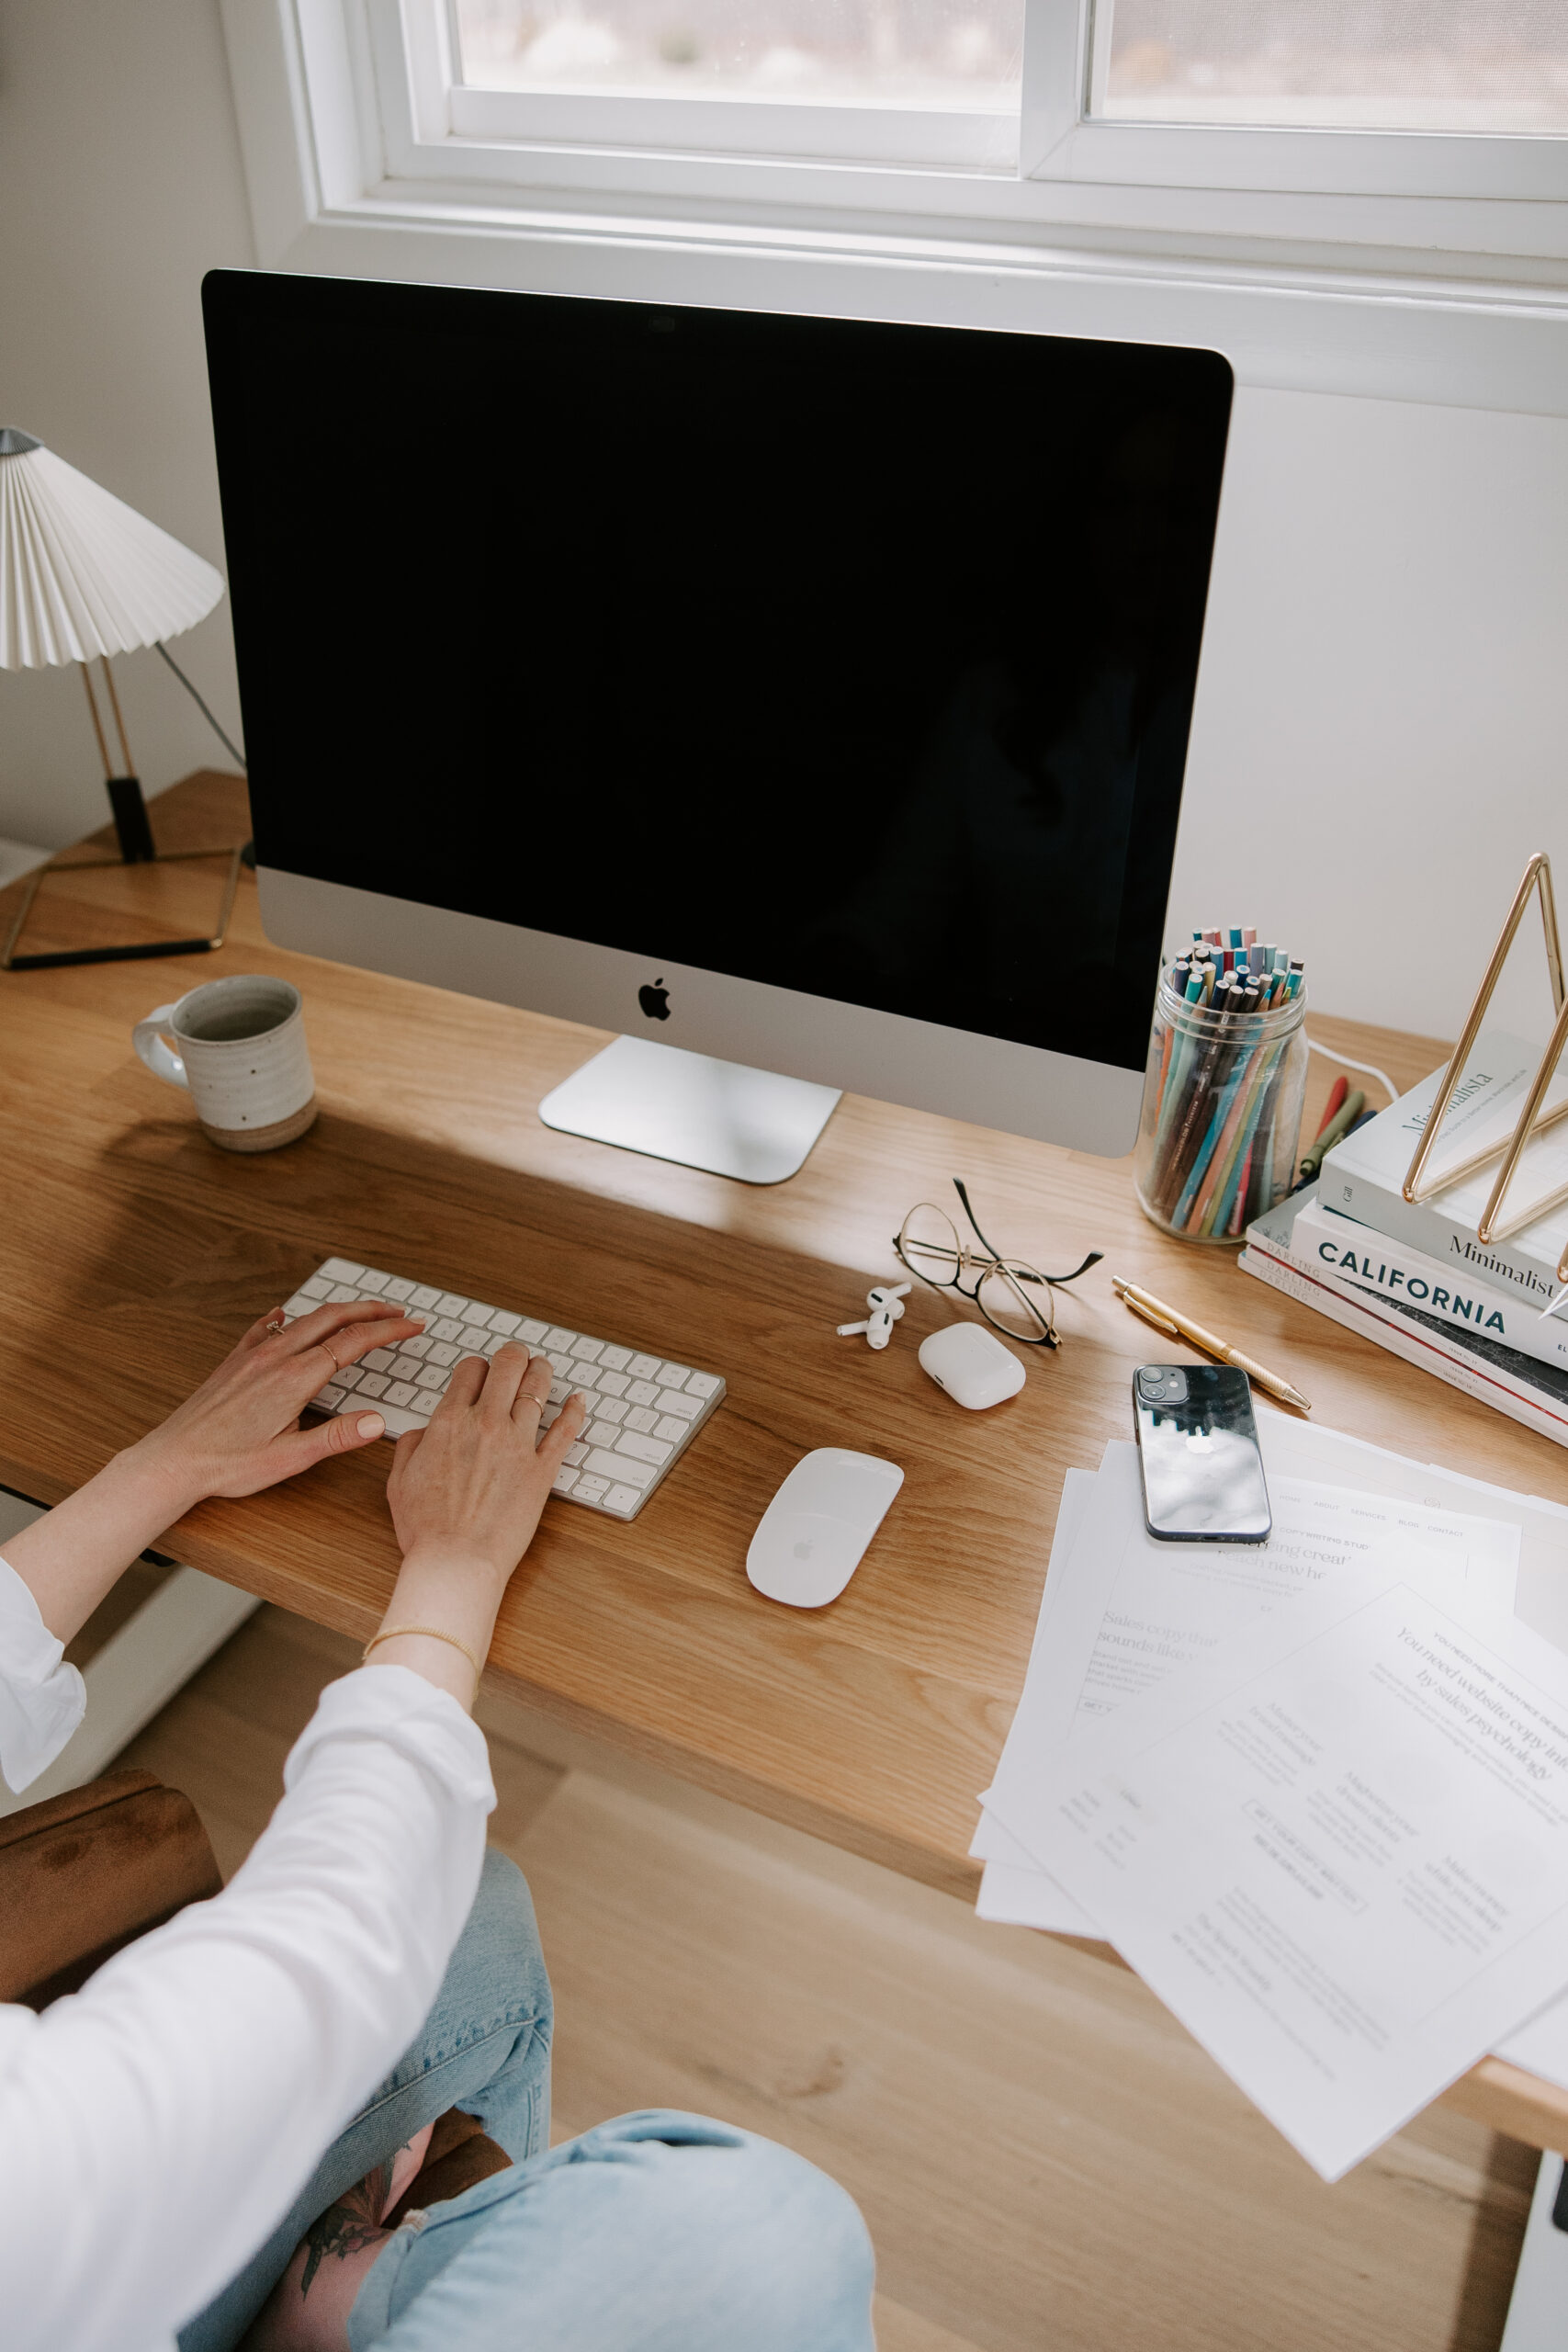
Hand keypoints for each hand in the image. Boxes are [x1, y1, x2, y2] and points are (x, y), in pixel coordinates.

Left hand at [128, 1299, 427, 1516]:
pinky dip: (286, 1317)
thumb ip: (337, 1437)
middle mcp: (275, 1358)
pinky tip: (284, 1315)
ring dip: (337, 1311)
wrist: (174, 1459)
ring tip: (357, 1313)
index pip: (354, 1342)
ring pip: (303, 1319)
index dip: (389, 1330)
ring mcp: (253, 1356)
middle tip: (397, 1310)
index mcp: (295, 1378)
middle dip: (370, 1309)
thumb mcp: (290, 1459)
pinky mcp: (234, 1362)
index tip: (412, 1325)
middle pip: (333, 1318)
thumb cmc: (227, 1464)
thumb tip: (376, 1422)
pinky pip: (265, 1328)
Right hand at [386, 1345, 587, 1586]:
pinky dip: (575, 1411)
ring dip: (541, 1372)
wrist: (456, 1561)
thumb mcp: (399, 1481)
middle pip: (508, 1367)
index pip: (470, 1370)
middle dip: (513, 1355)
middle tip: (517, 1356)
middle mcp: (485, 1425)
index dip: (477, 1365)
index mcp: (448, 1423)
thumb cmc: (427, 1529)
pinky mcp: (542, 1469)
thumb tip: (422, 1432)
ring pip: (538, 1389)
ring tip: (542, 1368)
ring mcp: (518, 1445)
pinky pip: (566, 1430)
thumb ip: (410, 1446)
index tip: (480, 1371)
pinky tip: (578, 1400)